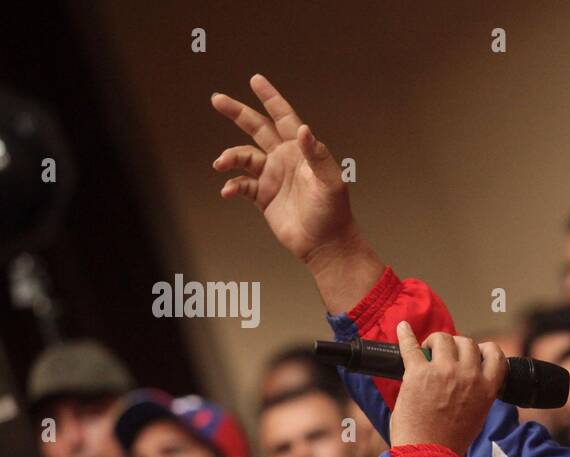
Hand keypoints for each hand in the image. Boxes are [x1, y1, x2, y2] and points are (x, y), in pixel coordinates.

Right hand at [211, 75, 381, 310]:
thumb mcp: (330, 182)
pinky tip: (228, 191)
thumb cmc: (333, 213)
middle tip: (216, 98)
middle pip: (257, 129)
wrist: (325, 245)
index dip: (271, 99)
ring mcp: (273, 178)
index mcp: (300, 151)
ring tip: (221, 164)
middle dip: (237, 113)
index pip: (284, 118)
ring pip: (243, 157)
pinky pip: (241, 185)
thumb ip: (316, 155)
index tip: (255, 80)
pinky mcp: (264, 197)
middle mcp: (284, 160)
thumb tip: (303, 130)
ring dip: (230, 157)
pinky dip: (232, 186)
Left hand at [389, 323, 505, 454]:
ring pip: (443, 338)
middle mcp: (468, 375)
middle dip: (456, 345)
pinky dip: (405, 335)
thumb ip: (477, 393)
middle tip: (444, 356)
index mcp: (487, 388)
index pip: (495, 354)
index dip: (484, 349)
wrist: (428, 454)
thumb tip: (467, 381)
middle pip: (467, 342)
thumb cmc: (450, 440)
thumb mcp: (478, 415)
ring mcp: (443, 372)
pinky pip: (411, 346)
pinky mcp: (417, 374)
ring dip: (435, 341)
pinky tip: (402, 328)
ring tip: (427, 351)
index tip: (474, 352)